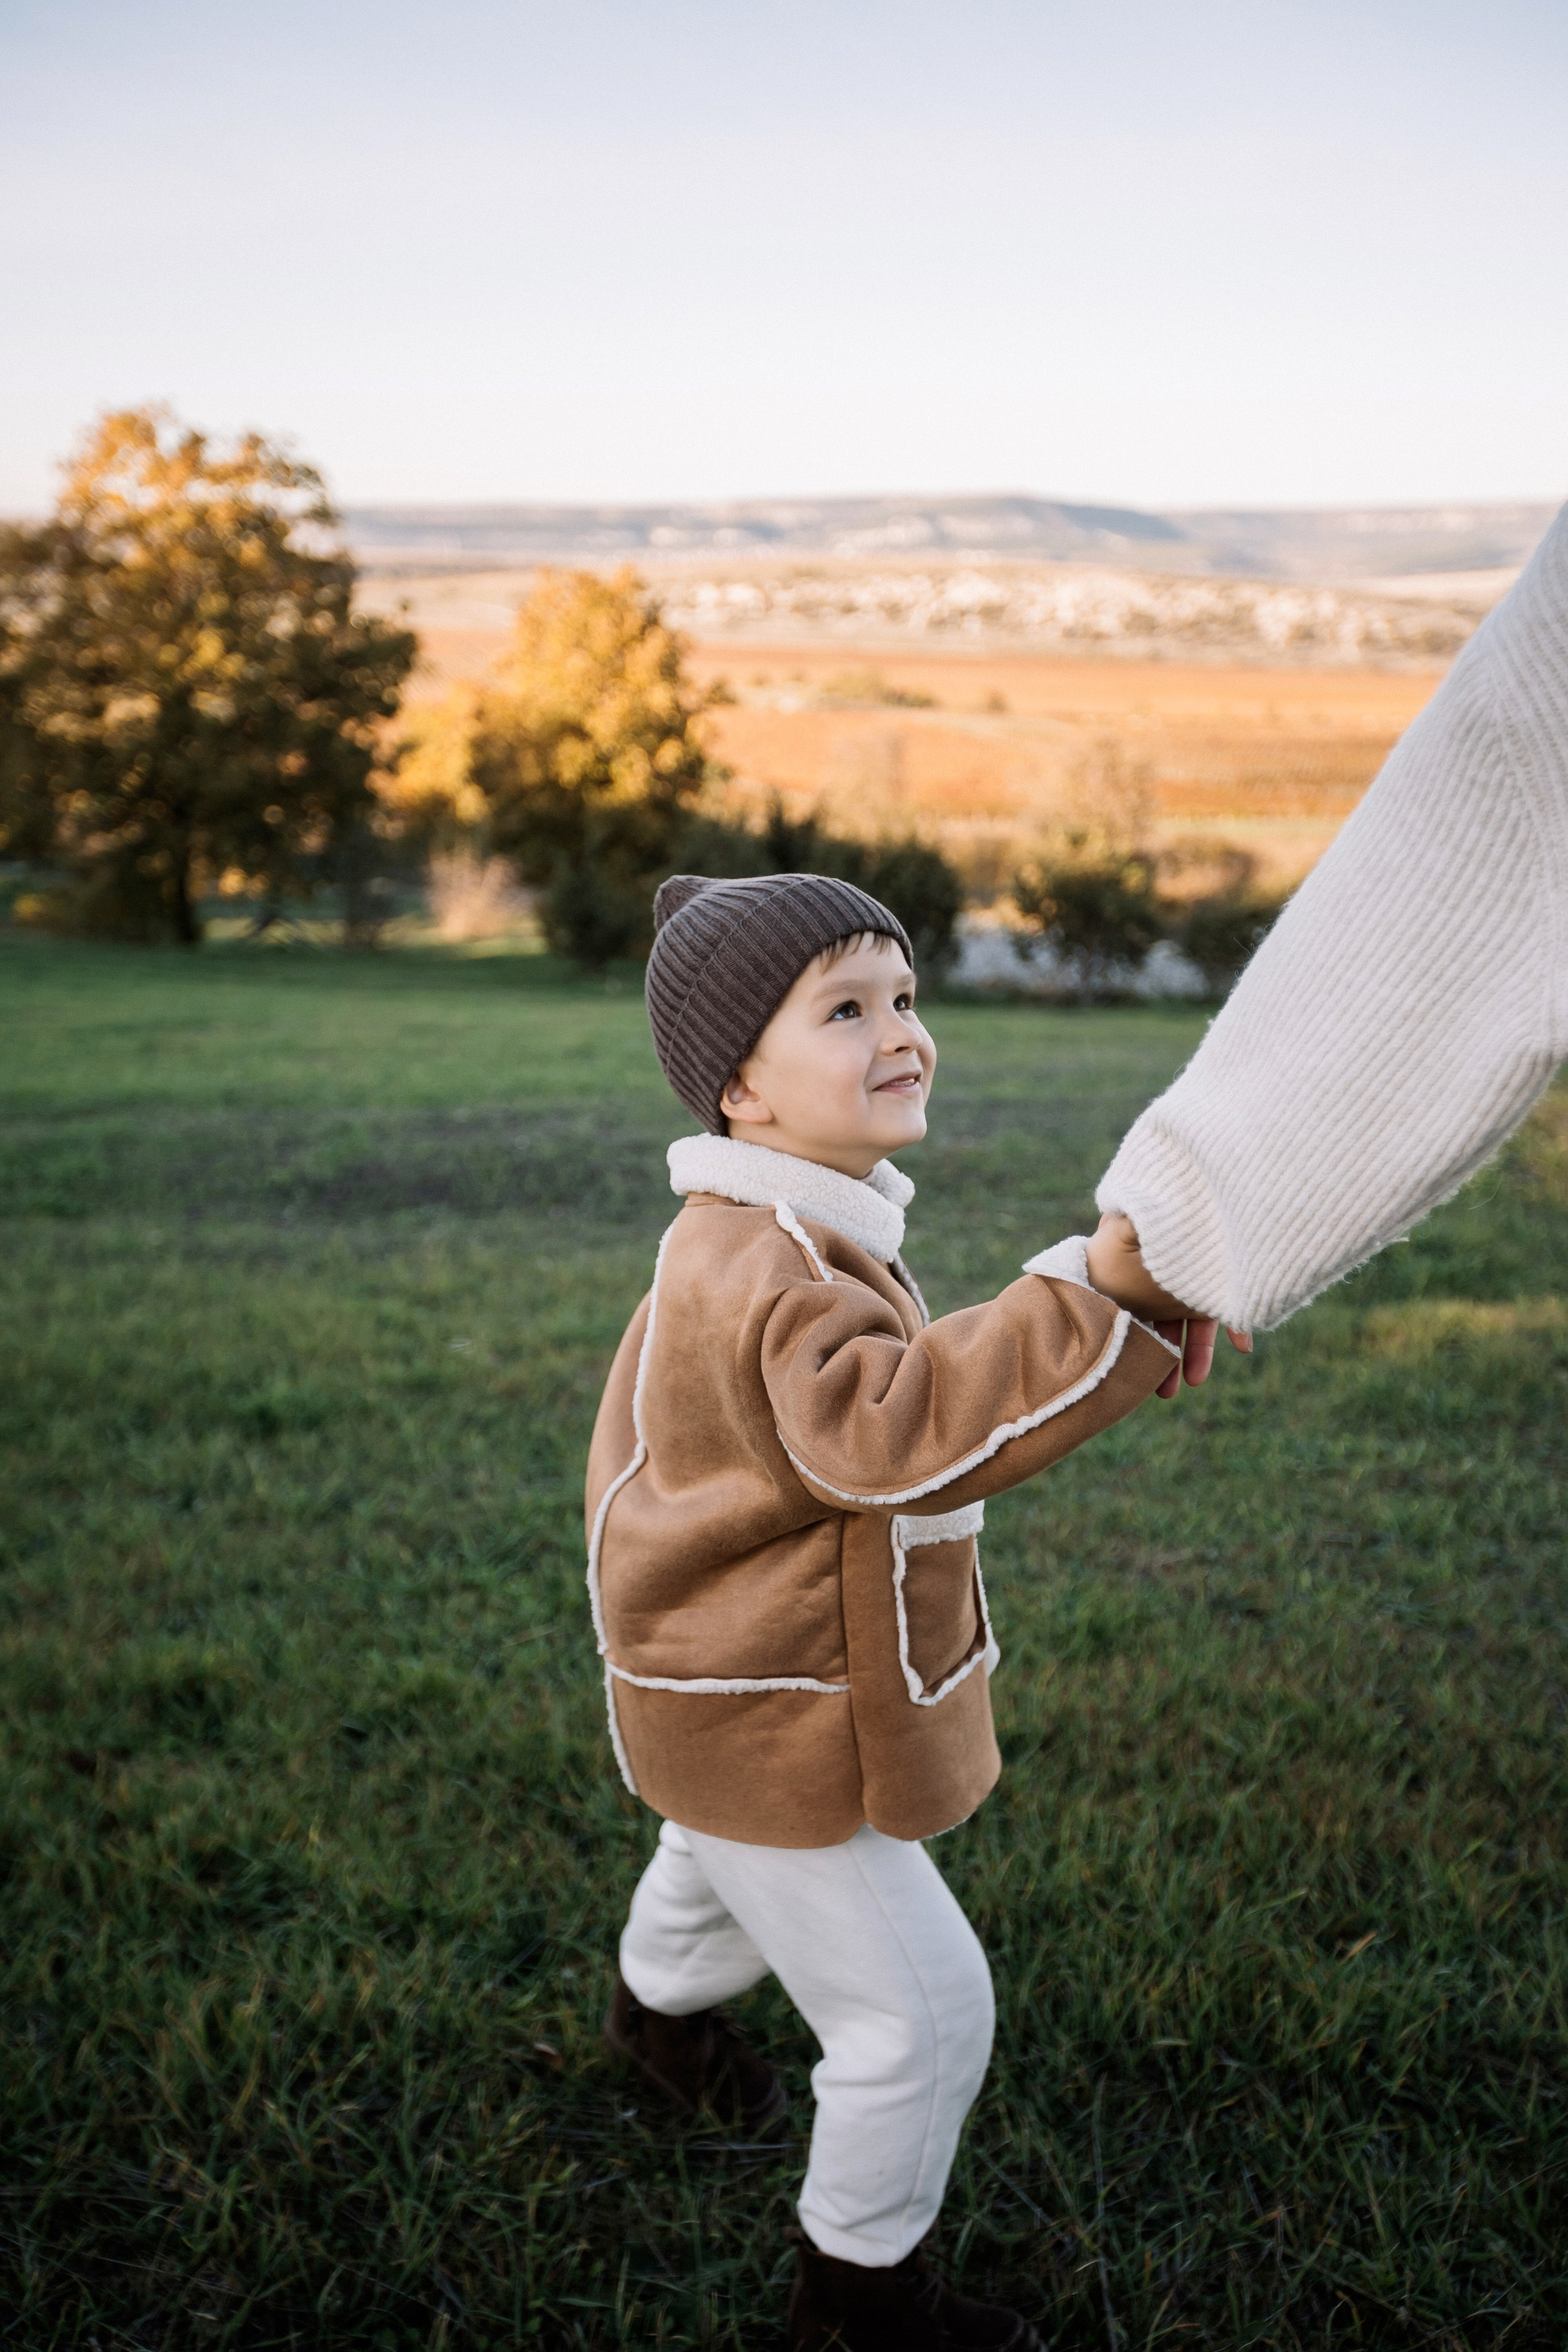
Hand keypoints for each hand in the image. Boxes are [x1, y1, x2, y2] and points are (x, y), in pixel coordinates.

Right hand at [1083, 1214, 1251, 1396]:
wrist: (1189, 1181)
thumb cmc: (1149, 1203)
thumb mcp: (1120, 1225)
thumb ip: (1112, 1242)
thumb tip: (1098, 1262)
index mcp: (1132, 1272)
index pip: (1131, 1315)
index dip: (1135, 1343)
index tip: (1135, 1371)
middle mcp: (1161, 1279)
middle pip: (1160, 1325)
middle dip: (1163, 1359)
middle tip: (1163, 1392)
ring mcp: (1192, 1279)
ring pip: (1193, 1321)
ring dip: (1196, 1352)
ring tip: (1193, 1380)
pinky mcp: (1219, 1277)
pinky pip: (1228, 1305)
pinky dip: (1237, 1325)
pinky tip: (1244, 1347)